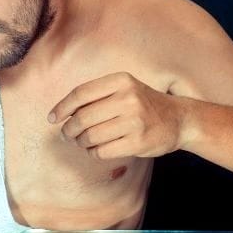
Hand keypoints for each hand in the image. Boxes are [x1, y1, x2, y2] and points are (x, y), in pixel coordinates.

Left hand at [48, 72, 186, 159]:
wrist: (179, 120)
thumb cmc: (143, 104)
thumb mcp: (124, 89)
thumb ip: (97, 96)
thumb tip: (62, 113)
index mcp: (121, 80)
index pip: (81, 93)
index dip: (62, 107)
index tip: (53, 118)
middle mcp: (128, 98)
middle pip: (82, 117)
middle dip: (69, 129)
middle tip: (67, 134)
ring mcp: (134, 121)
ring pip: (90, 136)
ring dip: (81, 142)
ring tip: (84, 141)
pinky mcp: (138, 142)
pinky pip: (102, 151)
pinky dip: (94, 152)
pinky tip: (98, 149)